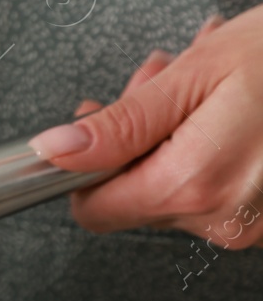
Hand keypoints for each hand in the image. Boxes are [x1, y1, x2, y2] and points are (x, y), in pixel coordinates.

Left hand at [30, 10, 262, 248]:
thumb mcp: (194, 76)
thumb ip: (120, 125)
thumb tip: (56, 152)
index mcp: (196, 185)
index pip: (95, 212)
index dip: (84, 168)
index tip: (96, 126)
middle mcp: (226, 219)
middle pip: (136, 194)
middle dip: (137, 134)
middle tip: (160, 77)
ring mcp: (255, 225)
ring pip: (177, 187)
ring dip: (175, 133)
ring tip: (204, 84)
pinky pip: (218, 189)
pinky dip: (210, 146)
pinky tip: (230, 107)